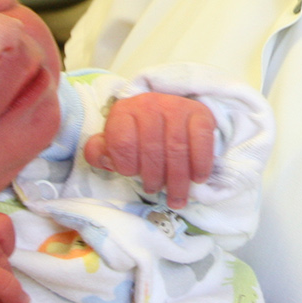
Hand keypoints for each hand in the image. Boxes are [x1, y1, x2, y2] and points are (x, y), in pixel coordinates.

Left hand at [85, 91, 215, 208]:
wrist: (171, 112)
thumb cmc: (139, 134)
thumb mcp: (113, 141)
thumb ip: (100, 152)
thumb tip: (103, 158)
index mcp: (124, 111)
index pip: (122, 143)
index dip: (125, 165)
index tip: (132, 175)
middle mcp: (150, 105)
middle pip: (151, 149)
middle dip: (153, 178)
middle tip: (154, 191)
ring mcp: (176, 107)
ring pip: (176, 149)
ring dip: (177, 180)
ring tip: (176, 198)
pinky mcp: (200, 113)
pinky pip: (201, 140)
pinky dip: (200, 163)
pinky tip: (197, 179)